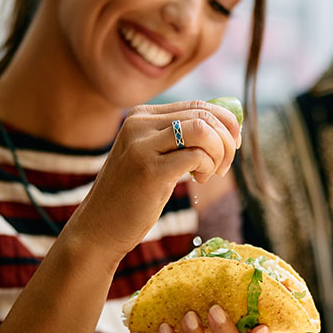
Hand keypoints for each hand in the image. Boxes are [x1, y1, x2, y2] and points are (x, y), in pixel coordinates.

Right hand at [65, 100, 241, 257]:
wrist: (99, 227)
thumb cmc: (134, 194)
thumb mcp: (155, 156)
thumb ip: (181, 138)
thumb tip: (229, 125)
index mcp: (141, 116)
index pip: (197, 105)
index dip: (225, 122)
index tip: (233, 144)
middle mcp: (139, 124)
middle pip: (203, 114)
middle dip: (226, 139)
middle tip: (224, 165)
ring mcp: (142, 146)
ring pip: (202, 129)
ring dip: (219, 152)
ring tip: (211, 173)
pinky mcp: (150, 170)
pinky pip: (196, 155)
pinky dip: (208, 167)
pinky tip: (199, 180)